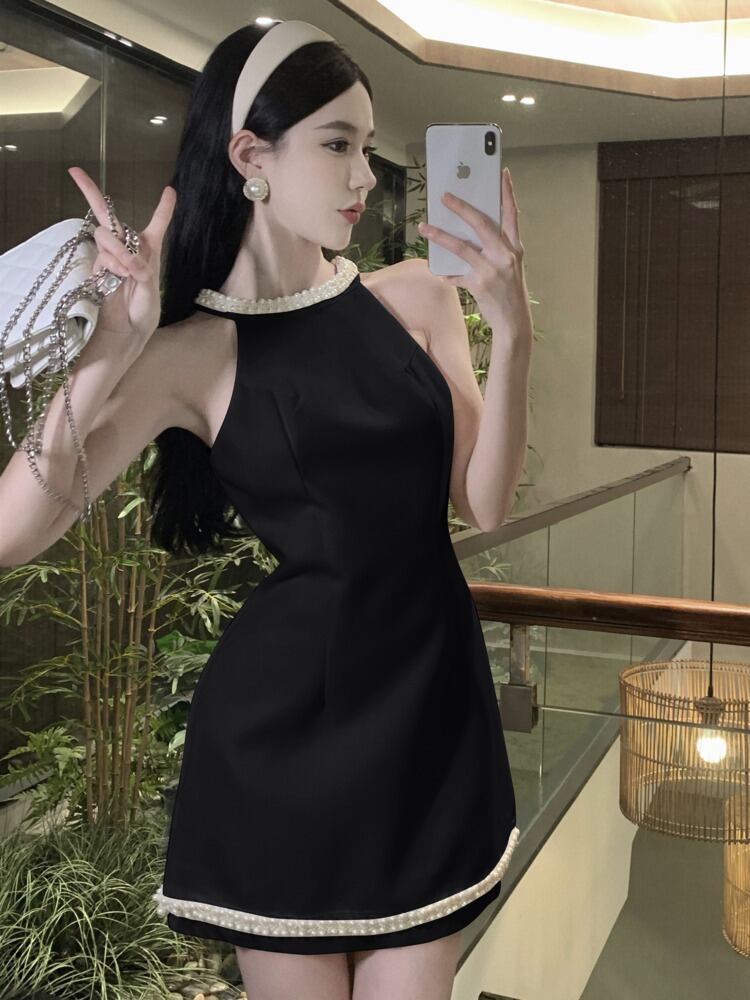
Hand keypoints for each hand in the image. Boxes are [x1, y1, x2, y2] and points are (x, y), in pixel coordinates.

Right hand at [67, 166, 176, 346]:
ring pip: (105, 235)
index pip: (157, 223)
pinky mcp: (98, 266)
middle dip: (90, 191)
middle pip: (108, 213)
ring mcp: (111, 255)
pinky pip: (102, 255)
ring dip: (117, 251)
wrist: (127, 330)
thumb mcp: (149, 287)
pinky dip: (112, 265)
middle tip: (74, 171)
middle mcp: (128, 247)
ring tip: (126, 273)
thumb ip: (139, 268)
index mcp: (149, 249)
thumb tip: (123, 256)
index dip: (164, 206)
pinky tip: (117, 279)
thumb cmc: (144, 311)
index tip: (170, 190)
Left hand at [417, 167, 530, 337]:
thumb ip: (495, 249)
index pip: (511, 214)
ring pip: (461, 246)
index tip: (501, 173)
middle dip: (460, 208)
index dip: (507, 193)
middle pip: (480, 223)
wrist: (514, 322)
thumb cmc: (510, 292)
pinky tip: (437, 271)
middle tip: (444, 197)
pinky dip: (446, 273)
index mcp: (514, 247)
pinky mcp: (478, 284)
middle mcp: (504, 255)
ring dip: (439, 235)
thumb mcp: (510, 266)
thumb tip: (471, 235)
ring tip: (424, 226)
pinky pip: (456, 274)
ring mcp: (491, 269)